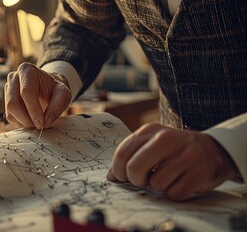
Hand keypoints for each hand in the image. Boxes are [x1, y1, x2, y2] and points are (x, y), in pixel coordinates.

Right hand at [5, 62, 71, 128]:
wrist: (49, 88)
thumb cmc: (55, 89)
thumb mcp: (64, 94)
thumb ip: (57, 107)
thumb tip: (45, 123)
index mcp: (27, 70)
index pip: (26, 92)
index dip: (33, 110)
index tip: (42, 123)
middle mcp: (13, 78)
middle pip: (13, 103)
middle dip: (27, 119)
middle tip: (40, 126)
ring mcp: (8, 90)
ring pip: (10, 111)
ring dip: (25, 122)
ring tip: (39, 122)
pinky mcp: (7, 101)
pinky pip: (10, 116)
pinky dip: (21, 122)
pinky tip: (32, 119)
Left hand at [106, 123, 235, 200]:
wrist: (212, 149)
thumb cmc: (174, 150)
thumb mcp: (151, 143)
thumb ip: (130, 155)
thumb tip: (111, 176)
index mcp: (151, 130)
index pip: (122, 153)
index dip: (118, 171)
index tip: (122, 177)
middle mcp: (167, 139)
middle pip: (134, 168)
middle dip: (135, 181)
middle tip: (142, 180)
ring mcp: (185, 155)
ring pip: (155, 184)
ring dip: (158, 186)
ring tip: (167, 177)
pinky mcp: (199, 173)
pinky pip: (174, 193)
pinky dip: (174, 192)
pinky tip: (180, 181)